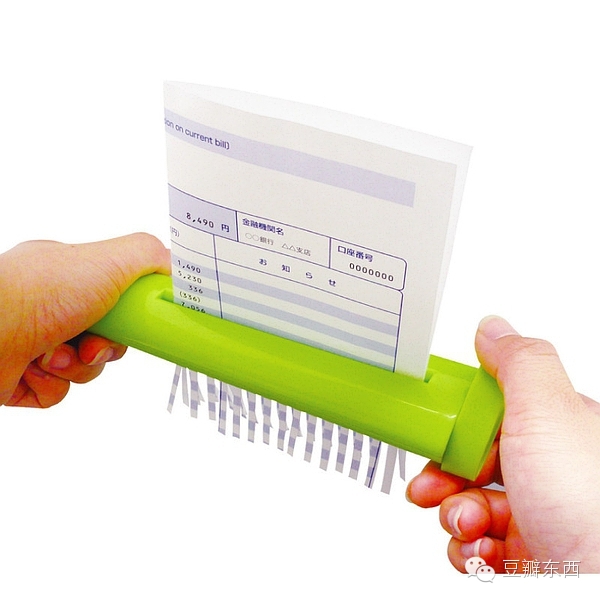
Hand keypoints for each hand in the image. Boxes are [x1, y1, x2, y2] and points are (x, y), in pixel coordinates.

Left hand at [0, 233, 170, 407]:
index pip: (117, 299)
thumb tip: (174, 269)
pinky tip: (39, 368)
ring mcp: (38, 342)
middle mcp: (54, 308)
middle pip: (107, 337)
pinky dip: (54, 384)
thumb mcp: (109, 259)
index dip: (132, 315)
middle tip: (94, 344)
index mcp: (71, 278)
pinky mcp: (24, 376)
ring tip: (58, 354)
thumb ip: (149, 256)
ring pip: (86, 368)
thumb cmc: (39, 291)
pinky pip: (59, 391)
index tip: (138, 323)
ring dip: (79, 367)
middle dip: (107, 347)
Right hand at [406, 316, 599, 572]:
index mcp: (554, 428)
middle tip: (433, 485)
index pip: (491, 412)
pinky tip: (480, 550)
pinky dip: (468, 547)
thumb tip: (491, 328)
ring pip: (467, 503)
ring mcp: (536, 513)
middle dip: (443, 475)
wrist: (598, 585)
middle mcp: (546, 471)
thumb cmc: (589, 505)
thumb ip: (518, 364)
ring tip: (466, 525)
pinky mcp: (526, 553)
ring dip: (453, 515)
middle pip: (471, 461)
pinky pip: (476, 543)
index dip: (456, 420)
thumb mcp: (547, 413)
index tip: (433, 428)